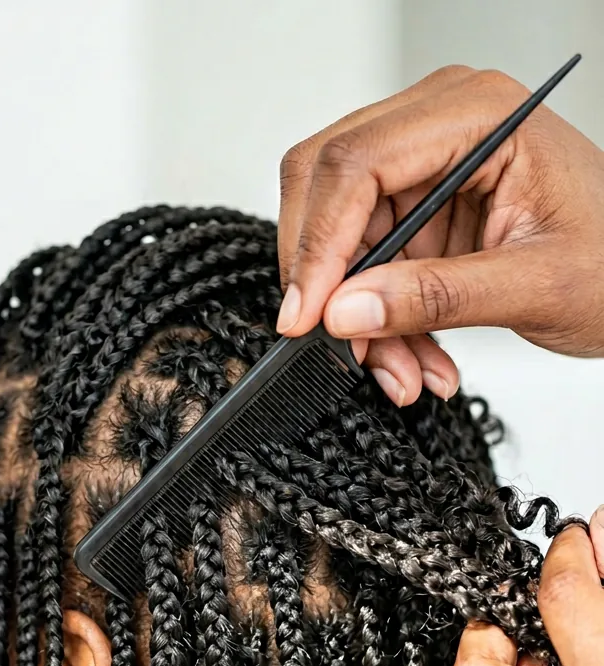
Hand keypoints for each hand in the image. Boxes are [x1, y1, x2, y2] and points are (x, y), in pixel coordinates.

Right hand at [277, 65, 603, 405]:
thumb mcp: (535, 286)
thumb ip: (436, 297)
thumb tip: (346, 311)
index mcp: (480, 115)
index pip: (357, 163)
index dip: (318, 244)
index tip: (306, 316)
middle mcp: (442, 125)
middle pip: (328, 188)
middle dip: (327, 281)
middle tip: (341, 348)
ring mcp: (427, 166)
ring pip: (341, 238)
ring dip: (359, 320)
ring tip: (404, 373)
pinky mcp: (422, 209)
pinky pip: (366, 266)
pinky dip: (380, 323)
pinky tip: (416, 359)